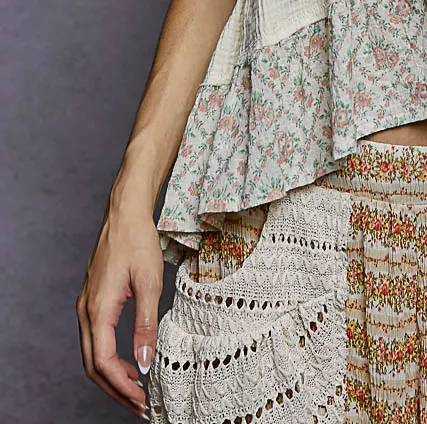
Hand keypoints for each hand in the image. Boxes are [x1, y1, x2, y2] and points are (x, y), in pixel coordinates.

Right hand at [76, 202, 162, 418]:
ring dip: (112, 375)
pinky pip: (95, 339)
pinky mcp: (92, 300)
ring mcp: (86, 305)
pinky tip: (129, 362)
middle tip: (139, 404)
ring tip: (136, 388)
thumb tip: (146, 363)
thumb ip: (145, 325)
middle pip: (93, 365)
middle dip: (115, 389)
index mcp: (98, 309)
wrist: (124, 213)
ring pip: (92, 354)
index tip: (142, 400)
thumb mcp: (149, 283)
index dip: (122, 386)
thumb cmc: (138, 242)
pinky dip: (109, 357)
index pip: (104, 362)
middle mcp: (86, 311)